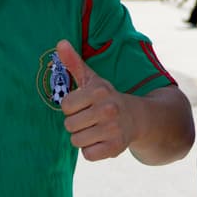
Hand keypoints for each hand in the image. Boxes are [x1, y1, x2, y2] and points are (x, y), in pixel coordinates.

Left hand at [57, 40, 137, 160]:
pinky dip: (92, 150)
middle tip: (90, 119)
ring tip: (95, 130)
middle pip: (69, 125)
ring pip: (76, 141)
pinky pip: (88, 154)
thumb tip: (59, 42)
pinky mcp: (115, 148)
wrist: (136, 118)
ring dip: (83, 138)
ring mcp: (113, 129)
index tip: (84, 105)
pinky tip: (101, 141)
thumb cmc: (105, 98)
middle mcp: (108, 109)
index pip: (66, 106)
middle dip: (76, 124)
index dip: (72, 108)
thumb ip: (74, 62)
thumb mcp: (91, 79)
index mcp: (99, 91)